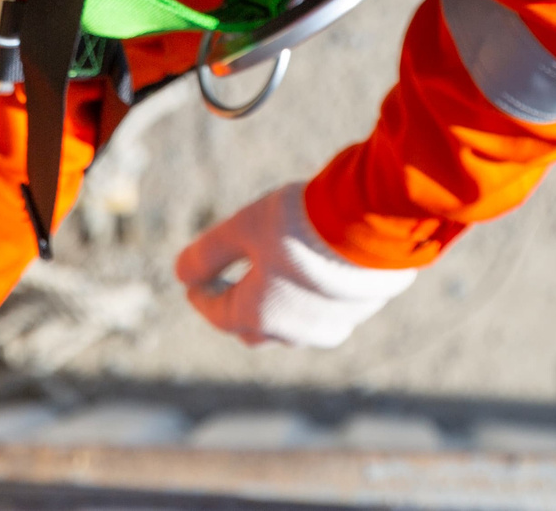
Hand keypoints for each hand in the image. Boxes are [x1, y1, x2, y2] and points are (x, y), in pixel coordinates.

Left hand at [173, 182, 414, 347]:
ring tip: (274, 279)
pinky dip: (310, 300)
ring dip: (277, 307)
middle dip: (237, 308)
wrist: (375, 223)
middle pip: (253, 328)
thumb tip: (180, 274)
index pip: (217, 313)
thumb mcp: (243, 225)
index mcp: (258, 315)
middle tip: (229, 283)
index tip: (195, 280)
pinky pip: (325, 314)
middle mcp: (293, 333)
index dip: (202, 294)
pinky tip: (314, 274)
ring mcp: (329, 328)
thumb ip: (208, 252)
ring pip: (292, 326)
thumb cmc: (301, 223)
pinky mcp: (360, 314)